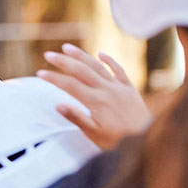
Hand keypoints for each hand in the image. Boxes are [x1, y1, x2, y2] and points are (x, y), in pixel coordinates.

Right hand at [36, 44, 152, 149]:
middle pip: (81, 71)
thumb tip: (58, 105)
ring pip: (98, 66)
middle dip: (63, 61)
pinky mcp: (129, 88)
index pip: (70, 85)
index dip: (54, 78)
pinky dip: (109, 61)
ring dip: (82, 55)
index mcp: (95, 101)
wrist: (146, 137)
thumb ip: (77, 118)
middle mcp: (106, 90)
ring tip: (67, 47)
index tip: (40, 73)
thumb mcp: (95, 134)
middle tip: (48, 54)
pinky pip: (119, 70)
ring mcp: (119, 87)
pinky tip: (100, 53)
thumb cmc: (118, 140)